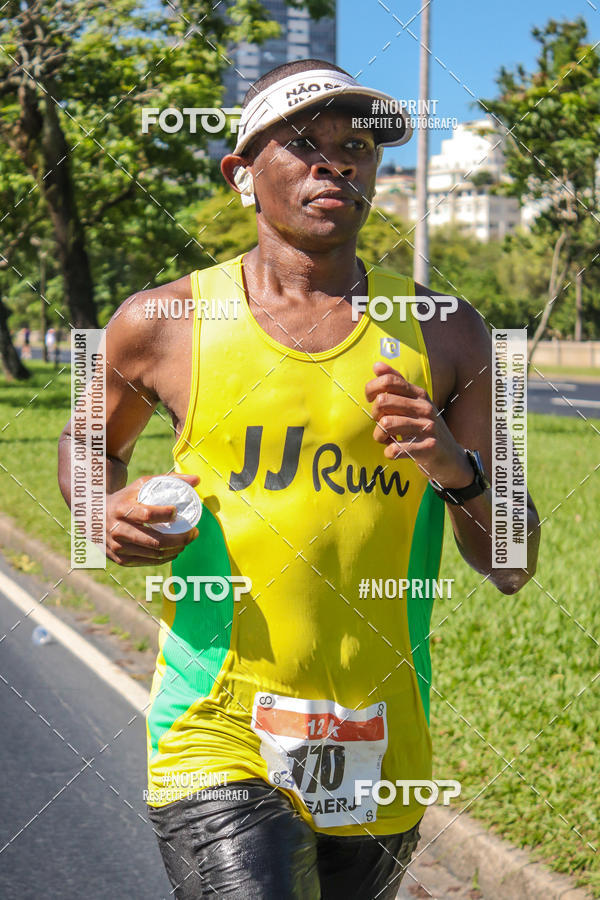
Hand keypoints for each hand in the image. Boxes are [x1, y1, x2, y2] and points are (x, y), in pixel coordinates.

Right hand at [105, 473, 199, 566]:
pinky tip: (174, 551)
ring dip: (176, 549)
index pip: (147, 515)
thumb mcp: (141, 485)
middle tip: (193, 532)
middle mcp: (118, 530)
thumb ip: (169, 480)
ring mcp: (118, 547)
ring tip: (186, 541)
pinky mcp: (120, 560)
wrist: (94, 516)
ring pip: (154, 554)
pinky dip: (165, 558)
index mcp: (122, 509)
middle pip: (155, 540)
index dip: (165, 514)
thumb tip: (197, 480)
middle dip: (180, 539)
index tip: (177, 512)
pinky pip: (148, 562)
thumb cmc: (125, 498)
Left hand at [365, 362, 472, 487]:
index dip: (372, 388)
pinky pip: (395, 449)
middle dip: (375, 415)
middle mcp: (424, 408)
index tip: (371, 399)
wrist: (451, 458)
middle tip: (381, 423)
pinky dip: (389, 452)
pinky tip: (394, 451)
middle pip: (383, 401)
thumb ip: (397, 384)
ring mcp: (428, 427)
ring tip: (386, 439)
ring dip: (379, 436)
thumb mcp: (416, 404)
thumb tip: (376, 365)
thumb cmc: (425, 429)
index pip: (390, 381)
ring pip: (386, 424)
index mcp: (420, 395)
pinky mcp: (428, 448)